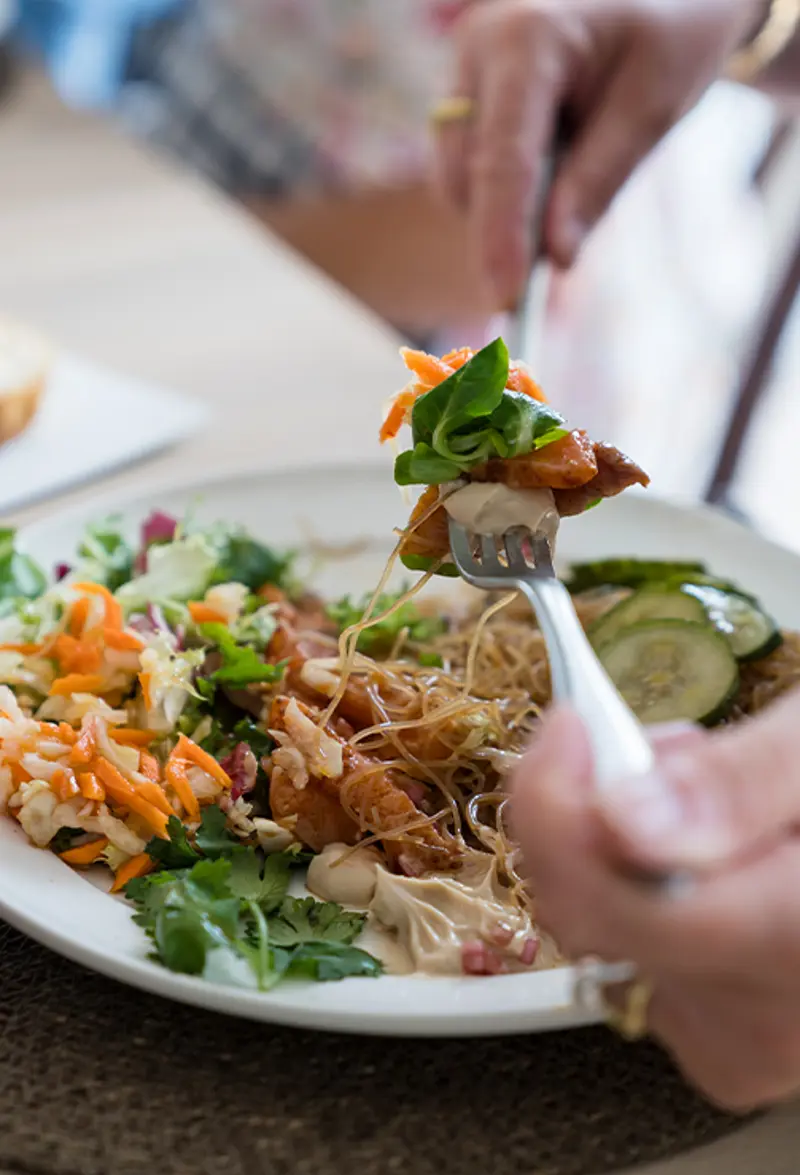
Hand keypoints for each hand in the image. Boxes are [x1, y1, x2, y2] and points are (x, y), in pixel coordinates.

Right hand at [435, 0, 761, 303]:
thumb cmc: (670, 32)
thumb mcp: (652, 109)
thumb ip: (598, 182)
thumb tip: (556, 257)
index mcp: (527, 40)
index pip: (501, 161)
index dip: (500, 238)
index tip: (506, 300)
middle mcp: (478, 48)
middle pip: (464, 174)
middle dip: (501, 227)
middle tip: (560, 257)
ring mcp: (464, 67)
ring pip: (457, 175)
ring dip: (503, 208)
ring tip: (572, 183)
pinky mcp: (467, 89)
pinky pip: (467, 163)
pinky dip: (504, 189)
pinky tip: (553, 170)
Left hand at [511, 692, 799, 1109]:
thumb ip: (745, 781)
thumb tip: (625, 818)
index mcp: (797, 944)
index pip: (612, 900)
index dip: (560, 803)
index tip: (571, 725)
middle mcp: (766, 1025)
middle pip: (594, 916)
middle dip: (597, 811)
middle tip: (669, 749)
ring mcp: (745, 1044)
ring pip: (604, 937)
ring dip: (622, 849)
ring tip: (718, 797)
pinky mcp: (730, 1042)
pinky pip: (638, 963)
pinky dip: (646, 895)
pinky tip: (710, 855)